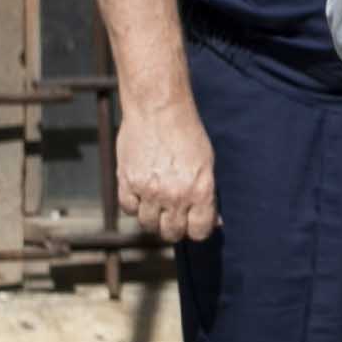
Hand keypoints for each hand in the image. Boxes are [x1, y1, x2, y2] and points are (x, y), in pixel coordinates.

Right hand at [115, 96, 219, 240]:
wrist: (158, 108)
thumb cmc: (186, 131)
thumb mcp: (206, 163)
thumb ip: (208, 194)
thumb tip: (214, 221)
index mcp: (200, 191)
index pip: (199, 231)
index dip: (196, 229)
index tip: (192, 223)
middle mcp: (175, 196)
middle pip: (172, 233)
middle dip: (174, 227)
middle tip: (172, 215)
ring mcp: (149, 191)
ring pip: (148, 224)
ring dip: (152, 217)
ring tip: (155, 201)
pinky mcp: (127, 182)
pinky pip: (128, 209)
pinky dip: (133, 205)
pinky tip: (140, 192)